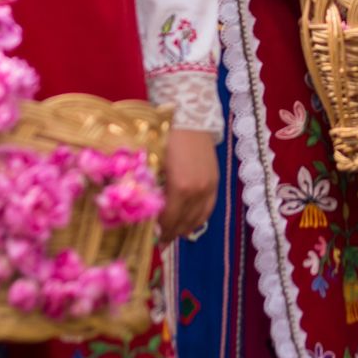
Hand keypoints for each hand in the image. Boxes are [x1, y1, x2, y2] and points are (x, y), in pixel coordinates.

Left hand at [160, 127, 219, 243]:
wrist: (190, 117)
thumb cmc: (165, 137)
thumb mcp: (152, 164)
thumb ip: (149, 189)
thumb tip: (143, 210)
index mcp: (180, 187)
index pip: (169, 220)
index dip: (159, 231)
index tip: (150, 237)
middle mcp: (198, 191)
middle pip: (184, 223)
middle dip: (171, 233)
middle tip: (160, 240)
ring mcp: (209, 186)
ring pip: (198, 219)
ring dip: (185, 228)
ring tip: (174, 233)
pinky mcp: (215, 181)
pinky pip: (208, 208)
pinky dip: (198, 219)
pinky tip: (189, 222)